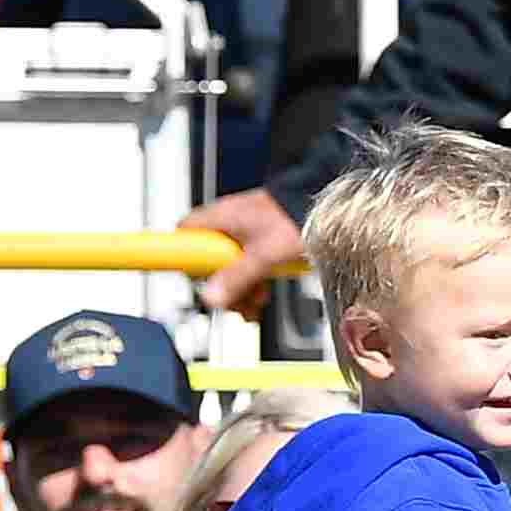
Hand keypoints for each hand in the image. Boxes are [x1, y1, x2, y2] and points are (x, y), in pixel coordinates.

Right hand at [186, 187, 304, 317]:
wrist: (329, 206)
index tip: (195, 280)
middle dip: (220, 286)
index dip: (183, 260)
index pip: (181, 236)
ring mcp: (242, 234)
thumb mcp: (265, 253)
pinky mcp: (259, 242)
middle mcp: (226, 224)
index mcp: (219, 219)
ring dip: (238, 290)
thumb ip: (237, 276)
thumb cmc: (296, 216)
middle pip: (205, 261)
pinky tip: (261, 295)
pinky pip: (245, 266)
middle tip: (236, 302)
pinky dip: (251, 283)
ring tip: (254, 304)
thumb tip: (211, 297)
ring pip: (226, 267)